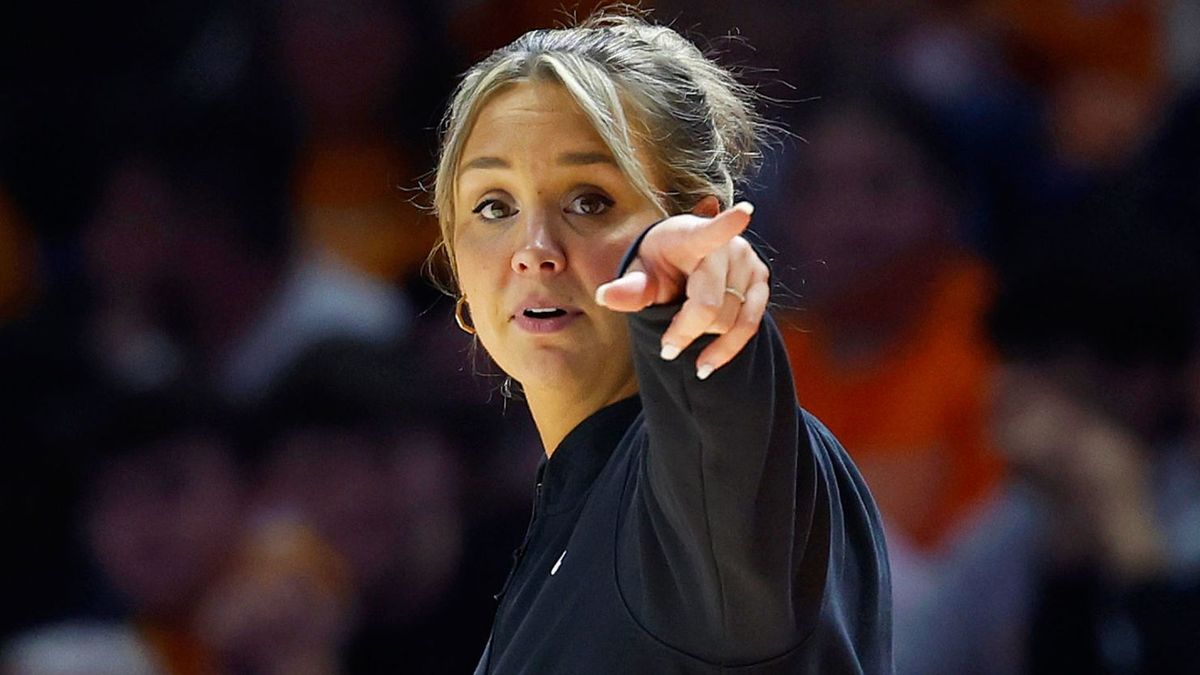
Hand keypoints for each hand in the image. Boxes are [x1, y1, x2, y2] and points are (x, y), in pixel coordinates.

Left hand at [594, 201, 768, 378]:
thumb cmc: (659, 265)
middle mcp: (728, 246)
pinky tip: (708, 363)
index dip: (726, 224)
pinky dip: (728, 349)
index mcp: (691, 237)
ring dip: (705, 342)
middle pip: (711, 305)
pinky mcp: (761, 281)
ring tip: (680, 349)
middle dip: (685, 332)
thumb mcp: (640, 274)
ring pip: (731, 320)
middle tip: (665, 348)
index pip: (709, 232)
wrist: (684, 262)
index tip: (744, 213)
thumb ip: (628, 288)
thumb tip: (605, 296)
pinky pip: (750, 325)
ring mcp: (748, 263)